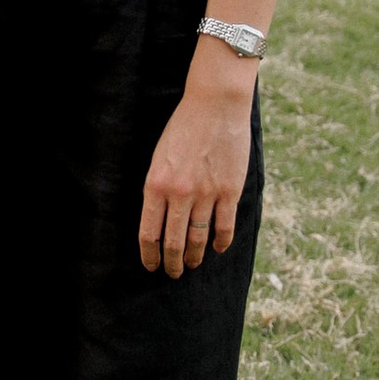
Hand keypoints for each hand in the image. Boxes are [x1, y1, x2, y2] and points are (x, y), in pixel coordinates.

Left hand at [138, 64, 255, 275]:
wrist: (214, 106)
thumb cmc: (182, 128)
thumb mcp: (158, 157)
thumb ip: (158, 188)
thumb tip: (158, 218)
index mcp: (156, 185)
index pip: (149, 233)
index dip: (150, 255)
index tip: (152, 266)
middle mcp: (179, 194)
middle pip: (174, 242)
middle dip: (173, 263)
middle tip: (173, 273)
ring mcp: (206, 194)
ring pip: (198, 239)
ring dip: (194, 256)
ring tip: (192, 265)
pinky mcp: (229, 191)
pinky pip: (224, 227)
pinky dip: (219, 242)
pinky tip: (216, 248)